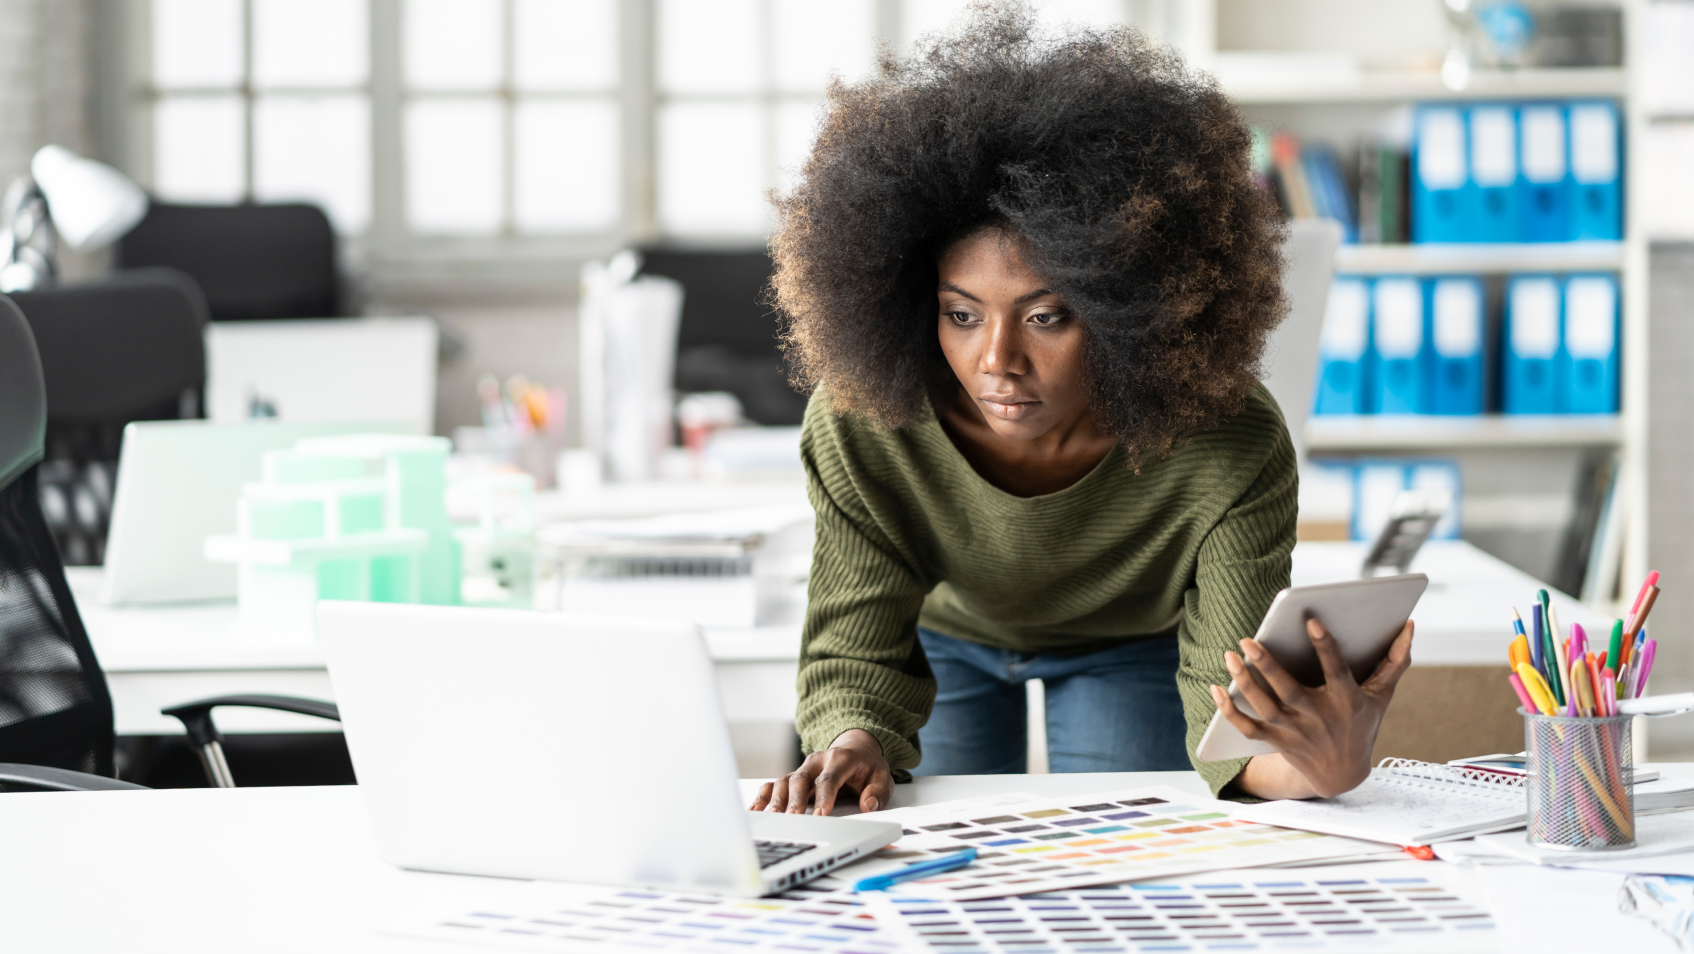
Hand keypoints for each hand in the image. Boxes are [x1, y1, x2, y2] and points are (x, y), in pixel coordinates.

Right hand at [750, 729, 893, 814]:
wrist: (855, 748)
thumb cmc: (867, 766)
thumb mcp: (882, 776)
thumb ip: (878, 792)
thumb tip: (868, 805)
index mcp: (840, 759)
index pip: (829, 779)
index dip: (824, 797)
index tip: (820, 816)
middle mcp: (817, 761)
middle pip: (801, 779)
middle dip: (795, 800)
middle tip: (792, 819)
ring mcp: (802, 769)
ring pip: (784, 781)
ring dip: (777, 800)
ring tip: (772, 818)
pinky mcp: (793, 777)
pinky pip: (774, 785)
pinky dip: (763, 797)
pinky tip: (755, 811)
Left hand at [1211, 618, 1413, 798]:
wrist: (1343, 775)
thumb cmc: (1362, 724)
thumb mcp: (1382, 696)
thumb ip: (1395, 661)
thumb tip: (1410, 625)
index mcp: (1346, 701)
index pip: (1335, 671)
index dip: (1325, 647)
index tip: (1312, 622)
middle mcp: (1318, 718)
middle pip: (1288, 690)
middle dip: (1267, 665)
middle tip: (1248, 639)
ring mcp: (1294, 731)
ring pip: (1264, 706)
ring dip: (1244, 682)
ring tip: (1231, 654)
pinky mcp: (1276, 741)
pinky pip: (1247, 727)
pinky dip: (1229, 711)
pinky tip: (1215, 688)